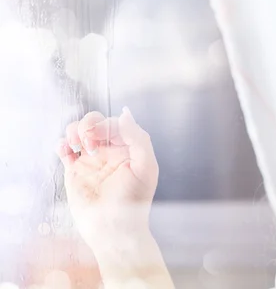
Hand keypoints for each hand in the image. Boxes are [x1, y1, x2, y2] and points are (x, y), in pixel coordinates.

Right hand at [55, 107, 158, 251]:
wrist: (113, 229)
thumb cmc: (134, 201)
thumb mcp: (145, 167)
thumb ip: (138, 138)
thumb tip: (125, 112)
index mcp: (129, 148)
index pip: (115, 123)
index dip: (107, 125)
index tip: (102, 139)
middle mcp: (110, 151)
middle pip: (95, 122)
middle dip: (89, 125)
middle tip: (90, 143)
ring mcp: (91, 160)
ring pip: (78, 132)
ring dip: (75, 130)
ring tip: (77, 145)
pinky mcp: (75, 171)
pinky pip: (65, 150)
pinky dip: (62, 144)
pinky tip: (65, 150)